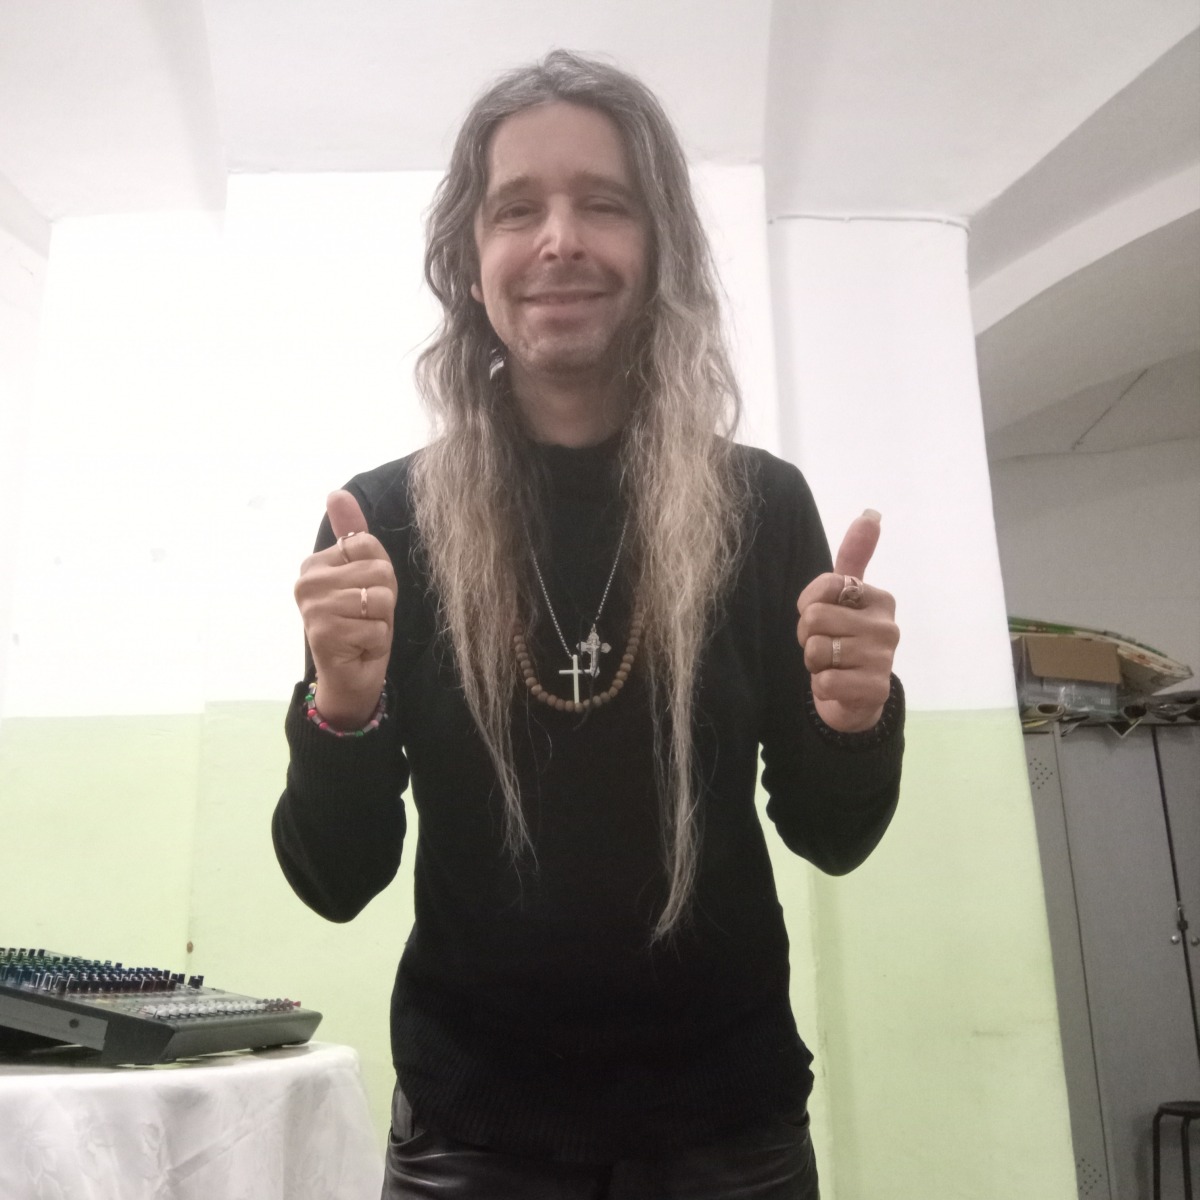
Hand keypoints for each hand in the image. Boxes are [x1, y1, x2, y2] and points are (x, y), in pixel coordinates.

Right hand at [294, 490, 397, 728]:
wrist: (350, 676)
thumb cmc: (358, 623)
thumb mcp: (362, 574)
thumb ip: (352, 534)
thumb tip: (337, 492)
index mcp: (315, 563)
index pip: (368, 546)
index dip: (380, 573)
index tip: (364, 593)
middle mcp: (306, 582)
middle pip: (378, 571)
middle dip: (384, 598)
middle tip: (365, 617)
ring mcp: (313, 608)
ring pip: (379, 598)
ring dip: (381, 621)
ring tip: (362, 631)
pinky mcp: (324, 634)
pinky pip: (376, 627)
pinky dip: (376, 641)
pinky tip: (360, 648)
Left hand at [796, 510, 898, 732]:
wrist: (854, 697)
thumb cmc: (845, 639)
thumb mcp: (846, 596)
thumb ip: (855, 556)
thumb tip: (871, 513)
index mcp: (880, 598)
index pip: (826, 586)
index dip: (808, 605)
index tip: (820, 618)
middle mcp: (888, 626)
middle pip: (815, 618)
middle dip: (808, 636)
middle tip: (825, 646)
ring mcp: (884, 659)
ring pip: (818, 649)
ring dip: (814, 662)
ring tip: (832, 665)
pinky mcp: (875, 690)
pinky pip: (826, 680)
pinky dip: (821, 686)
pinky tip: (837, 685)